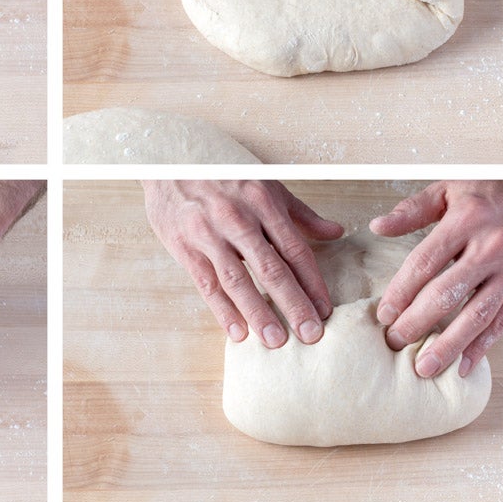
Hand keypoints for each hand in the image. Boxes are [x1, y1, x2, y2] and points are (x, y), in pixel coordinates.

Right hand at [143, 180, 343, 346]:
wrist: (168, 161)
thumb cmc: (221, 173)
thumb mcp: (265, 184)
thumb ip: (300, 213)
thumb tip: (334, 232)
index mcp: (262, 202)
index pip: (294, 249)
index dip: (312, 282)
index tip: (325, 310)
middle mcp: (237, 219)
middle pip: (271, 269)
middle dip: (293, 305)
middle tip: (311, 335)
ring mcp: (208, 233)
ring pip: (238, 280)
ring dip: (259, 313)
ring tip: (276, 341)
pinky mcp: (184, 247)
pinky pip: (207, 283)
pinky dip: (222, 310)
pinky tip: (238, 331)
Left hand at [371, 181, 502, 377]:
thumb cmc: (495, 188)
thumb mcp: (450, 188)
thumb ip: (412, 210)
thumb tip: (377, 226)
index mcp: (466, 221)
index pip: (424, 263)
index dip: (401, 292)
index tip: (383, 314)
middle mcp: (491, 247)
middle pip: (446, 294)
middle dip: (417, 323)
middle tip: (394, 342)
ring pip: (476, 315)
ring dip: (448, 345)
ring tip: (424, 367)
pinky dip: (483, 345)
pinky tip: (464, 364)